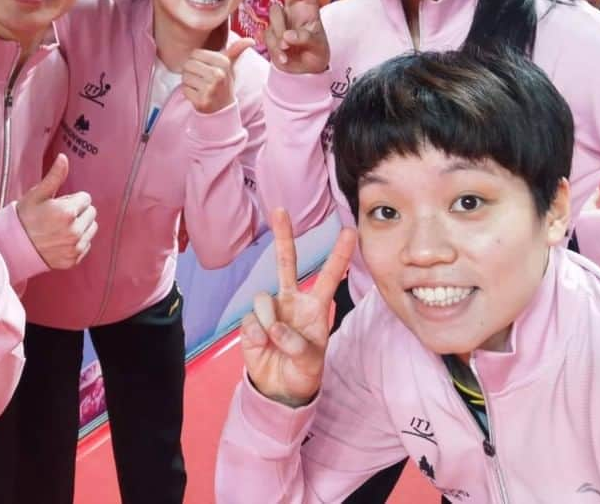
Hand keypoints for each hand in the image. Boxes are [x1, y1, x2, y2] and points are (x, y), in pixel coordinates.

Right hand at [16, 154, 97, 269]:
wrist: (12, 247)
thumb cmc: (24, 218)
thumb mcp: (37, 194)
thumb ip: (55, 176)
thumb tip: (63, 158)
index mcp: (67, 213)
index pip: (86, 198)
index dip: (72, 199)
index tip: (58, 205)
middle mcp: (74, 232)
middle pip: (91, 212)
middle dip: (78, 211)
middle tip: (58, 216)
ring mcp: (74, 247)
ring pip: (92, 228)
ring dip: (81, 226)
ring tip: (61, 228)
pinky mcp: (73, 259)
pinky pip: (86, 244)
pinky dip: (78, 241)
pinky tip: (61, 240)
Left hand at [181, 38, 253, 113]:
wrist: (223, 108)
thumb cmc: (223, 82)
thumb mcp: (229, 65)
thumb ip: (236, 50)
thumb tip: (251, 40)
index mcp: (224, 62)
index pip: (195, 53)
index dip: (196, 60)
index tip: (205, 68)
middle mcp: (218, 74)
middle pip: (188, 64)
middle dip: (191, 71)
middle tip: (201, 78)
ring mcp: (210, 89)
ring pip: (185, 77)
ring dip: (189, 82)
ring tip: (200, 86)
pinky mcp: (201, 101)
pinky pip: (184, 90)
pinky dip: (188, 92)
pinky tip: (198, 94)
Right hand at [241, 209, 355, 407]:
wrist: (278, 389)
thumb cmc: (303, 371)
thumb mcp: (311, 362)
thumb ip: (297, 344)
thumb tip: (274, 327)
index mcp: (315, 307)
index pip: (328, 276)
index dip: (338, 254)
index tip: (350, 230)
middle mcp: (291, 301)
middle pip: (287, 262)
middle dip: (283, 236)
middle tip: (281, 211)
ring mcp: (270, 309)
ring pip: (263, 299)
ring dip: (268, 323)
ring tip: (274, 343)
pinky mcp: (251, 322)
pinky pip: (250, 320)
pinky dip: (256, 336)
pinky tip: (262, 346)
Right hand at [265, 0, 329, 73]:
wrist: (302, 72)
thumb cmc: (315, 54)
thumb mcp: (317, 47)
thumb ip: (304, 38)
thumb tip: (287, 35)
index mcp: (309, 10)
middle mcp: (293, 11)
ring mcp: (281, 21)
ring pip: (275, 17)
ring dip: (281, 35)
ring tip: (290, 49)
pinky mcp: (270, 34)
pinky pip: (269, 37)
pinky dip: (277, 50)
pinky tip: (285, 57)